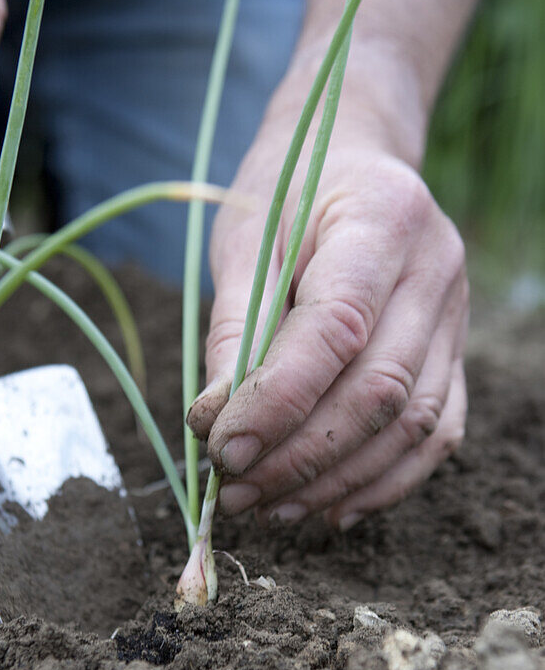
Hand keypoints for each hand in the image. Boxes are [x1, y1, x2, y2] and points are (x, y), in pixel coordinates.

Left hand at [188, 65, 467, 531]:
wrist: (354, 159)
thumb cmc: (289, 194)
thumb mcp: (245, 241)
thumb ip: (234, 328)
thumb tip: (214, 424)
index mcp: (382, 221)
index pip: (336, 329)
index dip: (278, 401)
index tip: (221, 449)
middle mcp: (436, 271)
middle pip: (379, 390)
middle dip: (301, 457)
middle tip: (236, 493)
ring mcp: (456, 316)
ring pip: (413, 425)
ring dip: (337, 481)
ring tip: (270, 510)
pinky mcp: (456, 353)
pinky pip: (436, 434)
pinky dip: (384, 483)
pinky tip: (329, 509)